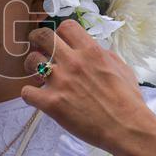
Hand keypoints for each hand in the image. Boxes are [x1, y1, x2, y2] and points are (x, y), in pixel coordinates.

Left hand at [20, 19, 155, 155]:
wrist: (127, 128)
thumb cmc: (128, 101)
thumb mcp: (122, 68)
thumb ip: (103, 55)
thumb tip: (92, 49)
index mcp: (91, 51)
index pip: (66, 26)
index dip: (60, 32)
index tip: (60, 40)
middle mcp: (73, 62)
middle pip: (43, 36)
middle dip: (36, 39)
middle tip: (36, 46)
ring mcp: (60, 82)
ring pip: (31, 61)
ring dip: (31, 66)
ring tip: (37, 75)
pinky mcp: (51, 103)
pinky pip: (27, 92)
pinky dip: (30, 94)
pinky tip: (38, 97)